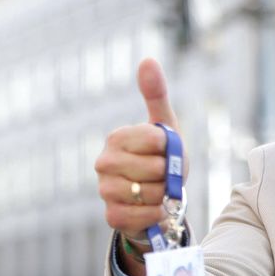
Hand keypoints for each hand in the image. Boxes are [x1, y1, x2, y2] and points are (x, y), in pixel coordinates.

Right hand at [95, 58, 187, 274]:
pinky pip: (142, 216)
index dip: (170, 148)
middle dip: (168, 174)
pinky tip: (154, 208)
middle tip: (163, 174)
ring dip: (164, 195)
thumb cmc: (161, 157)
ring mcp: (104, 190)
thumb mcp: (164, 126)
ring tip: (158, 190)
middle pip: (155, 169)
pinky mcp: (110, 216)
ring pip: (150, 193)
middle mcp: (104, 162)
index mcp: (117, 137)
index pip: (156, 140)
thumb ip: (156, 94)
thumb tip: (148, 59)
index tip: (166, 150)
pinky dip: (156, 214)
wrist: (157, 197)